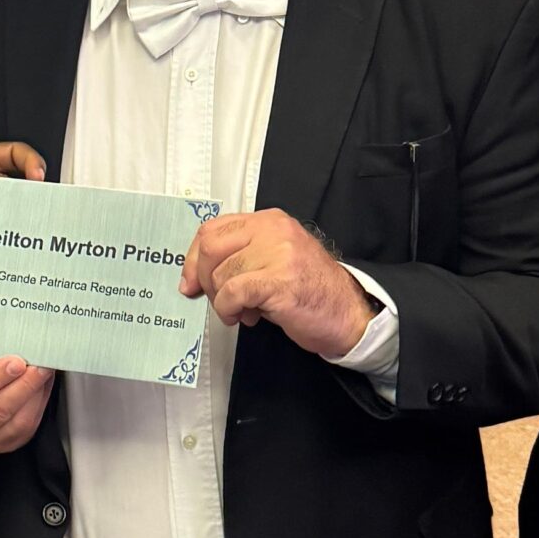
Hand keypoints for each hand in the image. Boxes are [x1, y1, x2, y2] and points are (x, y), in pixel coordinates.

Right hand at [0, 354, 54, 453]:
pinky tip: (42, 388)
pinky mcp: (1, 445)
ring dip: (35, 396)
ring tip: (45, 373)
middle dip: (24, 386)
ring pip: (16, 424)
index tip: (16, 361)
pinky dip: (38, 408)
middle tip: (40, 365)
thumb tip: (3, 335)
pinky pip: (26, 431)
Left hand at [180, 210, 375, 357]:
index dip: (193, 257)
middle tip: (217, 299)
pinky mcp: (279, 280)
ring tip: (242, 311)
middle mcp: (274, 230)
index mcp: (270, 221)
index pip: (213, 228)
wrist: (348, 312)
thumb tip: (194, 274)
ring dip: (222, 301)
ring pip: (220, 274)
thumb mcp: (274, 260)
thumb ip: (241, 256)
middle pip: (210, 246)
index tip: (189, 280)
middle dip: (203, 278)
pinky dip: (229, 309)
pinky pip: (233, 293)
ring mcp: (278, 253)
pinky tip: (244, 316)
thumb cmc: (311, 290)